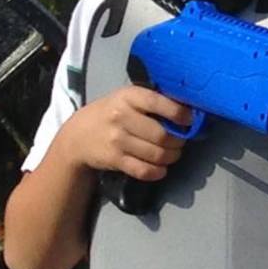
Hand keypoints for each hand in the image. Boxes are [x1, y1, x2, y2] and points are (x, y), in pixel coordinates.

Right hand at [62, 85, 194, 181]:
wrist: (77, 136)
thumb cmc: (111, 112)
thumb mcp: (127, 98)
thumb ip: (152, 101)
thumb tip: (187, 109)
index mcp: (129, 96)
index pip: (158, 102)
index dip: (179, 113)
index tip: (190, 120)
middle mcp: (121, 117)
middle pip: (162, 134)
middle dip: (179, 140)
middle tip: (182, 141)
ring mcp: (117, 140)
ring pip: (156, 154)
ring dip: (172, 156)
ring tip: (173, 153)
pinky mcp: (114, 160)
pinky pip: (143, 170)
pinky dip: (158, 172)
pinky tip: (162, 168)